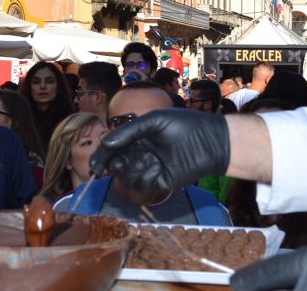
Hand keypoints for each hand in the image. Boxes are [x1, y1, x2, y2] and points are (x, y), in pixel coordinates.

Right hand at [90, 109, 229, 196]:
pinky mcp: (163, 182)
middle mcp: (143, 153)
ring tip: (137, 163)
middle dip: (110, 166)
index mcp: (139, 137)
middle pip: (118, 164)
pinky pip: (146, 186)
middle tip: (105, 168)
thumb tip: (106, 143)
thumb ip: (130, 131)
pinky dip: (146, 180)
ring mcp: (153, 168)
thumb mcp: (155, 121)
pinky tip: (156, 170)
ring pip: (129, 176)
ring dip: (128, 172)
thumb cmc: (185, 125)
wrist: (211, 142)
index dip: (102, 156)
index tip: (95, 165)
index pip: (114, 148)